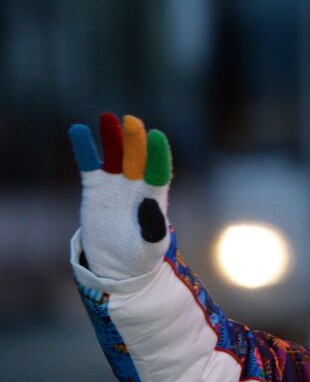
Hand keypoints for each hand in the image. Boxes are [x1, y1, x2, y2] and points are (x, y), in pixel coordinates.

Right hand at [69, 112, 172, 279]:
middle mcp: (137, 185)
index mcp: (155, 196)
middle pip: (137, 158)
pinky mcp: (95, 187)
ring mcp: (116, 184)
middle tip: (132, 121)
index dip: (158, 154)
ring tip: (108, 117)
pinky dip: (84, 148)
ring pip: (114, 156)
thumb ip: (152, 227)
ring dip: (112, 137)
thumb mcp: (151, 246)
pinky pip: (89, 164)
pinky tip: (78, 130)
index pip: (159, 170)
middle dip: (135, 140)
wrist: (118, 263)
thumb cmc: (142, 256)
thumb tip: (149, 203)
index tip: (157, 136)